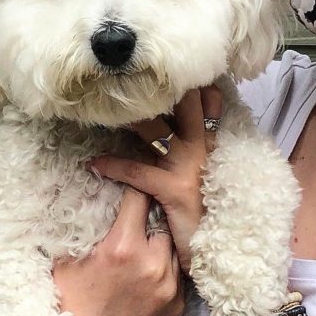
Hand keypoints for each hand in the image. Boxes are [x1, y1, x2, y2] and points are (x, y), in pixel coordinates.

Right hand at [0, 185, 186, 315]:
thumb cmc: (61, 305)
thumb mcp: (63, 259)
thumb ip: (81, 228)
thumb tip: (82, 202)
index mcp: (122, 247)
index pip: (139, 196)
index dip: (132, 186)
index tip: (130, 181)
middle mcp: (152, 265)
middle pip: (161, 221)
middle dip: (148, 218)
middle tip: (134, 219)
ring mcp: (168, 288)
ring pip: (173, 248)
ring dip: (159, 245)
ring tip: (140, 248)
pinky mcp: (175, 308)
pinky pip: (177, 276)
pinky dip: (165, 271)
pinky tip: (146, 274)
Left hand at [90, 86, 222, 272]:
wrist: (221, 251)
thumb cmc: (209, 214)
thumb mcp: (210, 177)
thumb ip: (199, 152)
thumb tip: (176, 130)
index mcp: (212, 146)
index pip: (209, 103)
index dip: (195, 82)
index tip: (175, 65)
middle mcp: (203, 150)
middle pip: (184, 106)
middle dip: (162, 88)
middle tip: (132, 73)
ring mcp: (189, 168)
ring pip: (156, 132)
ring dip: (131, 119)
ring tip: (105, 108)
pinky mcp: (173, 189)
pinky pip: (138, 172)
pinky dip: (114, 165)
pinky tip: (94, 163)